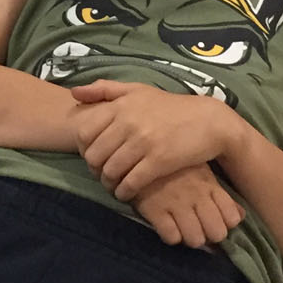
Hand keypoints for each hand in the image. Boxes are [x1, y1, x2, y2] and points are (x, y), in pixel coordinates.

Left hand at [70, 79, 237, 198]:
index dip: (84, 149)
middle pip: (94, 155)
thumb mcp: (138, 90)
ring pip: (110, 171)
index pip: (84, 132)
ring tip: (113, 185)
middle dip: (94, 169)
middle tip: (102, 174)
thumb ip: (105, 89)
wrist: (209, 121)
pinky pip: (130, 182)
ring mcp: (143, 142)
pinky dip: (123, 192)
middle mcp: (128, 122)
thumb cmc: (170, 107)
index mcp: (121, 105)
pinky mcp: (158, 161)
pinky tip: (126, 193)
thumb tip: (74, 94)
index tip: (92, 156)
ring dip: (108, 184)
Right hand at [131, 163, 243, 248]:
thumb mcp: (201, 172)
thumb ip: (221, 195)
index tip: (213, 222)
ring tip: (181, 228)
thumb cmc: (174, 162)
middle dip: (208, 235)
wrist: (139, 147)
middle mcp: (196, 196)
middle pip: (216, 233)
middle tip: (197, 229)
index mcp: (209, 185)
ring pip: (195, 239)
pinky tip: (166, 224)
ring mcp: (176, 202)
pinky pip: (171, 237)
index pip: (231, 218)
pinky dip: (170, 235)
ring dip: (189, 237)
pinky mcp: (155, 208)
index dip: (224, 225)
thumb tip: (240, 216)